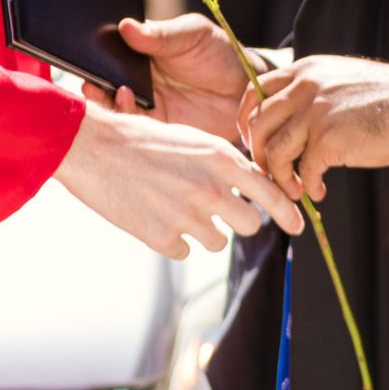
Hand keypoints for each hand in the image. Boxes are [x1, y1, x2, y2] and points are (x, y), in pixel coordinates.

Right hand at [56, 100, 302, 258]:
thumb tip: (249, 189)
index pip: (273, 194)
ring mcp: (187, 216)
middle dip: (237, 221)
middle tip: (214, 211)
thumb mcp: (190, 140)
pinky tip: (153, 215)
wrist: (90, 146)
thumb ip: (222, 165)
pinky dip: (172, 238)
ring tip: (173, 206)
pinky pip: (183, 250)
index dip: (289, 213)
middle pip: (250, 224)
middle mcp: (211, 188)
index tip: (298, 226)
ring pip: (217, 241)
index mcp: (221, 158)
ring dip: (202, 230)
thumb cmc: (138, 139)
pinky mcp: (162, 238)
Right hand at [80, 15, 254, 140]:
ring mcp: (146, 105)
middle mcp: (137, 80)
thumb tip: (127, 26)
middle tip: (90, 82)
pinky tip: (131, 107)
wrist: (247, 91)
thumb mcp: (192, 35)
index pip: (109, 54)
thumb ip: (161, 34)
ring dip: (107, 103)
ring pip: (114, 107)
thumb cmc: (220, 54)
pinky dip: (127, 120)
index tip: (86, 58)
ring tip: (116, 92)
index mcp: (141, 53)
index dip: (94, 57)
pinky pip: (135, 128)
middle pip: (104, 83)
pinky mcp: (157, 128)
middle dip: (93, 84)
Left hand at [243, 55, 388, 201]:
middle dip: (258, 153)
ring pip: (274, 151)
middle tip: (271, 171)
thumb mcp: (340, 78)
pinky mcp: (331, 139)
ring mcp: (316, 113)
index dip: (248, 121)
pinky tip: (320, 190)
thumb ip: (312, 91)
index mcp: (305, 70)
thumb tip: (290, 121)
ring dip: (280, 176)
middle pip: (257, 123)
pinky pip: (304, 170)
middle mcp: (305, 87)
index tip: (257, 142)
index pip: (255, 92)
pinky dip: (307, 186)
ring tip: (295, 188)